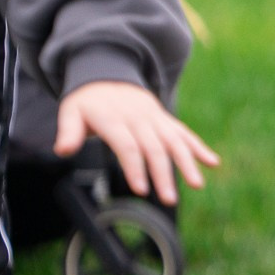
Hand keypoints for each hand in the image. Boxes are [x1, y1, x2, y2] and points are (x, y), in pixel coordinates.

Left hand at [55, 80, 219, 205]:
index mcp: (115, 118)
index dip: (135, 167)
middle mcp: (139, 118)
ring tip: (197, 185)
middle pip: (155, 148)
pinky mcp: (164, 120)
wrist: (108, 75)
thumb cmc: (87, 101)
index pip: (128, 146)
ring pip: (174, 141)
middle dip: (164, 174)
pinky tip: (212, 162)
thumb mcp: (71, 111)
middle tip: (169, 200)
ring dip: (187, 163)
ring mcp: (155, 118)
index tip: (140, 190)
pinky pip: (184, 133)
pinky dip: (199, 147)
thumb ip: (68, 131)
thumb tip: (62, 150)